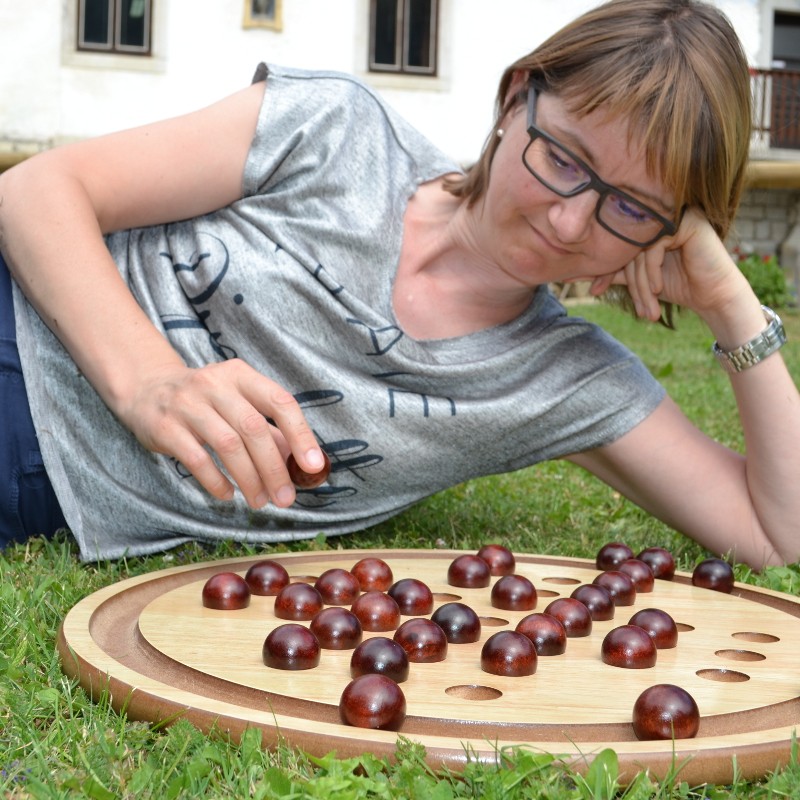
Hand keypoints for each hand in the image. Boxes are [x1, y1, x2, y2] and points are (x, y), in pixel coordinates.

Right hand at [117, 359, 324, 507]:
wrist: (147, 389)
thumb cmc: (206, 401)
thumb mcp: (238, 403)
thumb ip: (270, 430)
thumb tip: (301, 464)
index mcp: (241, 375)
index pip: (280, 402)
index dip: (300, 435)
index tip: (314, 466)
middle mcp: (215, 384)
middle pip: (254, 428)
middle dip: (274, 468)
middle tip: (285, 498)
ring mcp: (188, 404)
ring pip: (228, 445)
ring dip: (249, 479)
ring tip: (260, 501)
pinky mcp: (166, 427)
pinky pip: (197, 460)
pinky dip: (216, 482)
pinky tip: (228, 495)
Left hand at [587, 208, 754, 322]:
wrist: (714, 295)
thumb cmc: (676, 284)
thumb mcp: (636, 278)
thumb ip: (609, 272)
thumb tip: (570, 274)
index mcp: (643, 223)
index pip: (614, 244)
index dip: (603, 269)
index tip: (593, 291)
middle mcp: (657, 214)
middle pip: (625, 247)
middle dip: (628, 284)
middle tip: (636, 310)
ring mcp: (672, 214)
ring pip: (638, 250)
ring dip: (642, 285)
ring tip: (648, 310)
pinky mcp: (686, 221)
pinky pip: (654, 247)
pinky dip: (653, 272)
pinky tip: (659, 289)